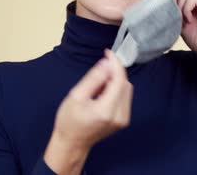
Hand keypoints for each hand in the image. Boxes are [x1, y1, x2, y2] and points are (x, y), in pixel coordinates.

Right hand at [44, 49, 132, 173]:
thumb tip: (106, 63)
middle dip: (114, 73)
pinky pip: (125, 98)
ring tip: (97, 88)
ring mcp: (123, 119)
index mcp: (106, 110)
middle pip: (125, 84)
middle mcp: (119, 116)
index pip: (119, 80)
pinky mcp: (124, 120)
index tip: (108, 53)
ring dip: (115, 82)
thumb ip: (93, 79)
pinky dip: (116, 91)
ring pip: (127, 90)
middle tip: (97, 73)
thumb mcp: (76, 96)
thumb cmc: (69, 121)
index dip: (115, 64)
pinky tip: (102, 95)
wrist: (72, 143)